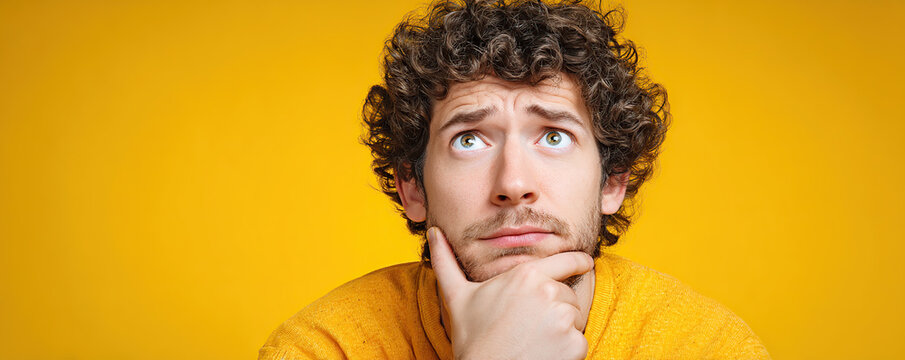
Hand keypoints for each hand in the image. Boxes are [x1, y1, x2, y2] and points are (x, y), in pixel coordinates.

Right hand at [427, 227, 593, 359]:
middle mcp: (549, 293)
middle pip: (568, 295)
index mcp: (527, 275)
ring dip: (562, 329)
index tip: (586, 262)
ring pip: (575, 318)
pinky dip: (566, 350)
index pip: (567, 261)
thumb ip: (446, 262)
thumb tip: (433, 233)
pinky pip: (579, 341)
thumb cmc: (472, 337)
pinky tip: (542, 353)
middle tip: (529, 325)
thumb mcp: (458, 297)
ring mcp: (564, 319)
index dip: (579, 261)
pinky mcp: (575, 344)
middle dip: (556, 308)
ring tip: (534, 340)